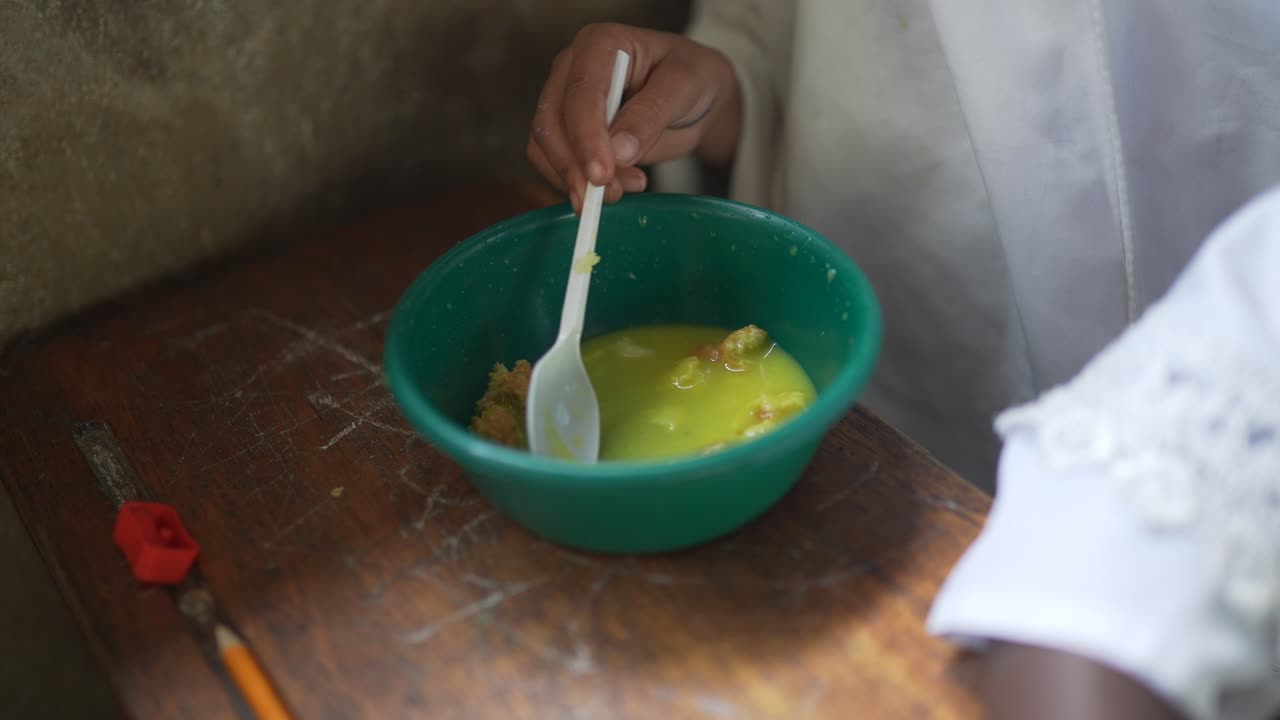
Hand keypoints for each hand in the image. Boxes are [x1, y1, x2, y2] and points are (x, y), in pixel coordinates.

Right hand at [527, 22, 740, 212]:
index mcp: (600, 44)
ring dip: (573, 178)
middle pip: (551, 120)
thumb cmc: (691, 79)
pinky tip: (614, 188)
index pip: (581, 91)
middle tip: (610, 194)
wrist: (692, 96)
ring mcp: (565, 98)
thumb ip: (651, 115)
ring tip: (620, 192)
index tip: (601, 175)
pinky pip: (552, 160)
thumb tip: (618, 152)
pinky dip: (574, 182)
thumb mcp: (685, 88)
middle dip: (574, 165)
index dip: (586, 137)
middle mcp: (572, 68)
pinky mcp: (565, 129)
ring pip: (545, 144)